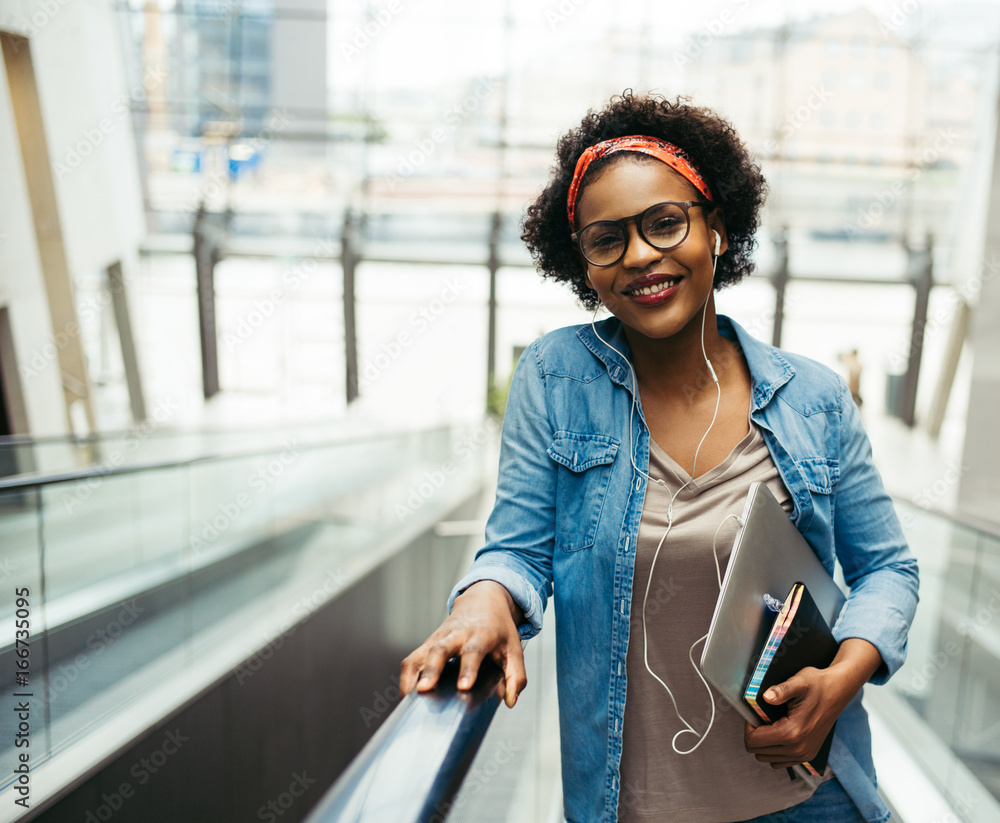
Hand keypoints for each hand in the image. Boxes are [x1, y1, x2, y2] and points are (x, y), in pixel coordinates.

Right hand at [400, 581, 526, 708]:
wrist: (484, 601)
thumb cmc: (499, 629)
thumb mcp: (514, 649)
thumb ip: (516, 676)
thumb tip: (510, 701)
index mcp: (481, 634)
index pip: (473, 651)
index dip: (468, 669)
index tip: (464, 686)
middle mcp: (457, 634)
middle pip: (440, 649)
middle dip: (431, 670)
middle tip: (424, 689)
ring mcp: (439, 638)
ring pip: (420, 653)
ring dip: (412, 675)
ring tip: (408, 699)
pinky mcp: (428, 643)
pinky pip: (412, 659)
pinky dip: (407, 676)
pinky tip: (407, 696)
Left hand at [744, 638, 882, 767]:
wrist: (838, 692)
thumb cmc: (817, 685)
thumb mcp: (798, 682)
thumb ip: (780, 690)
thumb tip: (766, 697)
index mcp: (792, 733)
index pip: (753, 741)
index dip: (748, 726)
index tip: (755, 714)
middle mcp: (798, 749)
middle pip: (758, 752)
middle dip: (755, 735)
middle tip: (762, 718)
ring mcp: (804, 755)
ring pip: (768, 759)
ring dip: (764, 744)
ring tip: (771, 725)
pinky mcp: (808, 755)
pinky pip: (781, 762)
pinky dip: (775, 751)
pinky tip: (779, 733)